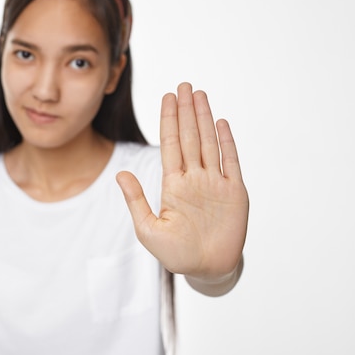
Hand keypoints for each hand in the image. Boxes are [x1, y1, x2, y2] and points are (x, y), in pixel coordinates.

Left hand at [116, 83, 248, 281]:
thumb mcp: (148, 229)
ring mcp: (215, 183)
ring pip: (208, 143)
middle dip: (186, 111)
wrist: (207, 269)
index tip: (168, 97)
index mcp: (173, 184)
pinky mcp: (234, 192)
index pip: (170, 144)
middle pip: (189, 137)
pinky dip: (227, 142)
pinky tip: (221, 123)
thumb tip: (119, 173)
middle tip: (184, 85)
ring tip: (199, 95)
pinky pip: (231, 162)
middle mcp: (194, 178)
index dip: (169, 120)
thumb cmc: (176, 253)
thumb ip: (136, 201)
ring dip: (204, 118)